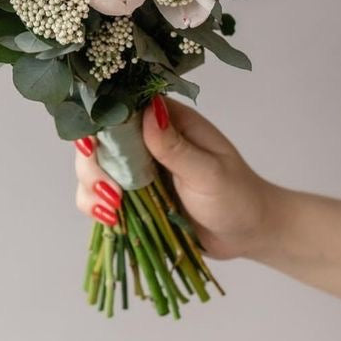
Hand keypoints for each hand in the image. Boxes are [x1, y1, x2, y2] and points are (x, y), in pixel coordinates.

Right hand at [75, 95, 278, 259]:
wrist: (247, 233)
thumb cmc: (236, 196)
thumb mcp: (209, 172)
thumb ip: (176, 147)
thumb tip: (148, 112)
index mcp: (168, 120)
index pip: (123, 108)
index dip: (101, 123)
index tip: (94, 147)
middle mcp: (146, 138)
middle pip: (100, 139)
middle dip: (94, 164)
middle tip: (110, 191)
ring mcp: (137, 167)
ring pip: (95, 167)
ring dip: (92, 187)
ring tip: (111, 211)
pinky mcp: (133, 195)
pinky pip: (100, 196)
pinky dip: (96, 206)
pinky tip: (109, 219)